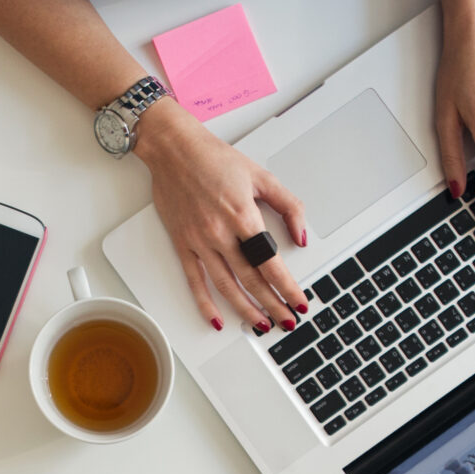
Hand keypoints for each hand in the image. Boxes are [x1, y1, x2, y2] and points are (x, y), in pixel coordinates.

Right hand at [134, 99, 308, 332]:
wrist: (174, 149)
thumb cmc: (214, 159)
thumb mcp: (262, 176)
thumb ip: (288, 206)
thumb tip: (300, 236)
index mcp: (243, 216)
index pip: (271, 263)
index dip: (288, 287)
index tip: (299, 302)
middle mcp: (220, 233)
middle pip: (251, 280)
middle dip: (272, 305)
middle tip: (287, 321)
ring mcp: (200, 241)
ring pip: (226, 287)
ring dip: (245, 310)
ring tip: (261, 325)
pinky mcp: (183, 244)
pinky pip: (194, 281)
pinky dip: (205, 304)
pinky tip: (216, 320)